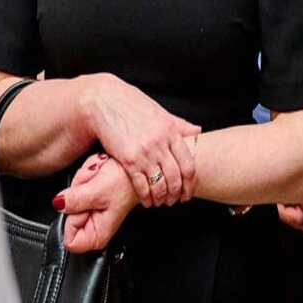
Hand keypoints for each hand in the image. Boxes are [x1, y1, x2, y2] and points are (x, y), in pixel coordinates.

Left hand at [54, 154, 135, 252]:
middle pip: (68, 215)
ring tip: (96, 179)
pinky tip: (95, 176)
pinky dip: (84, 177)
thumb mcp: (97, 190)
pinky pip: (76, 188)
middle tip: (91, 187)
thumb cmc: (125, 181)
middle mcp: (94, 226)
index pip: (69, 239)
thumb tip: (58, 204)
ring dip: (82, 182)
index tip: (83, 205)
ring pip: (70, 199)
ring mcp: (91, 211)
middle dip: (77, 195)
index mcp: (97, 235)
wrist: (134, 166)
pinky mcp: (90, 198)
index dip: (72, 218)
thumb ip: (74, 200)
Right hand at [85, 74, 198, 207]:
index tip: (187, 191)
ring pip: (160, 185)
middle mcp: (160, 143)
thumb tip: (197, 131)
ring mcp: (145, 152)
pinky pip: (142, 186)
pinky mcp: (129, 159)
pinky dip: (146, 197)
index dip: (190, 184)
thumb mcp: (159, 112)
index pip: (188, 165)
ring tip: (160, 202)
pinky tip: (146, 200)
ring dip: (161, 198)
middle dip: (176, 195)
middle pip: (176, 178)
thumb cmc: (130, 104)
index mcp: (170, 131)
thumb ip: (179, 124)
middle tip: (174, 201)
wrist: (104, 101)